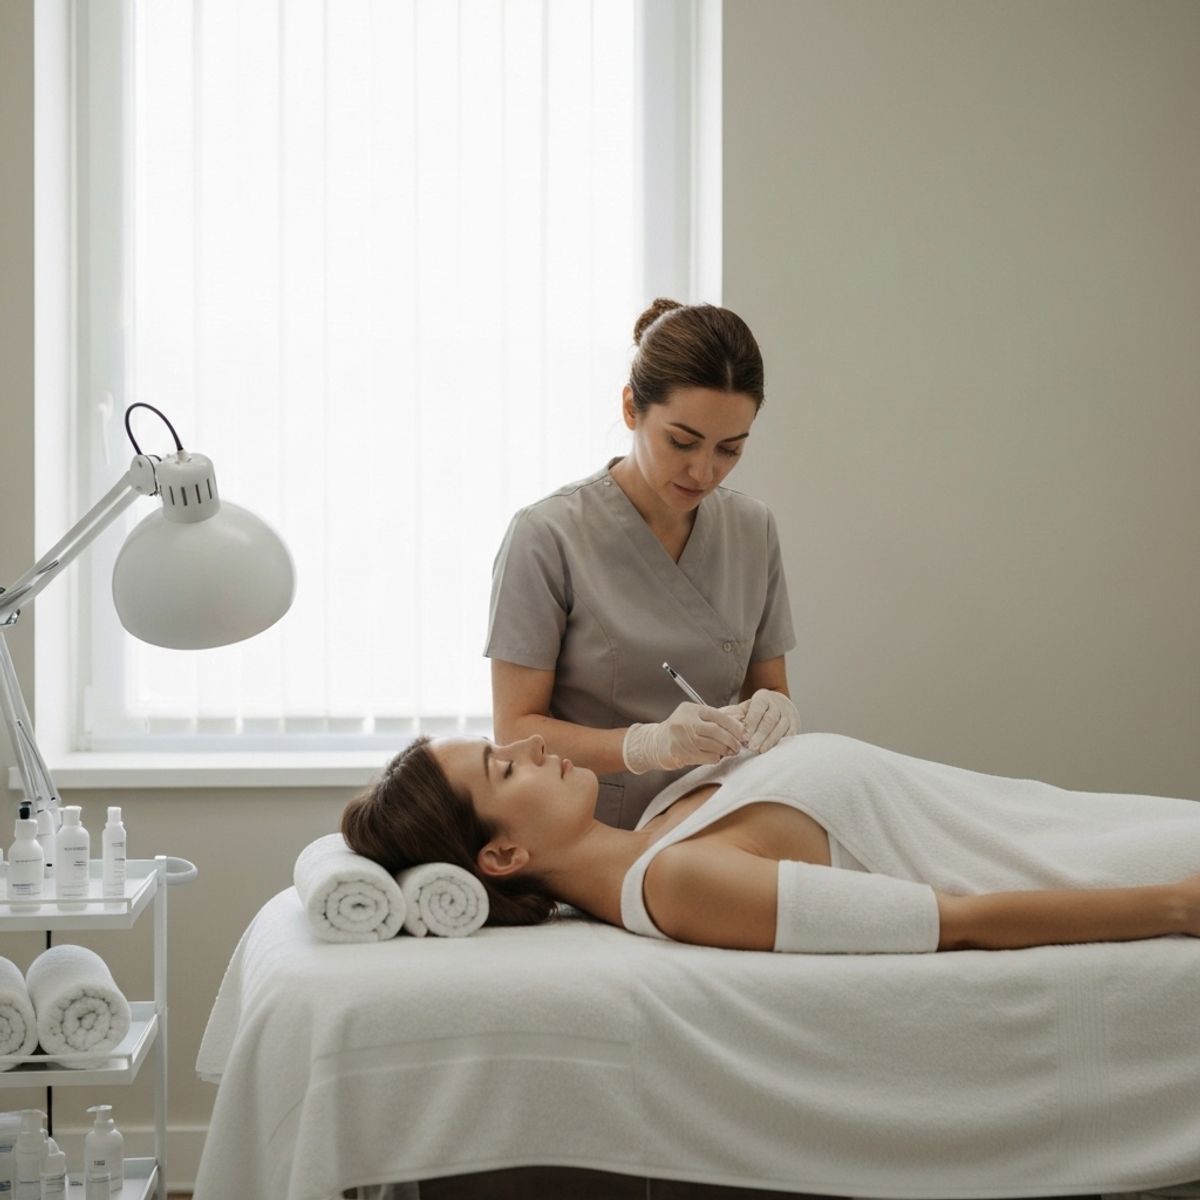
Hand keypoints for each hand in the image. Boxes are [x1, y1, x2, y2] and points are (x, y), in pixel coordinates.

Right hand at [622, 702, 746, 774]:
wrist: (657, 743)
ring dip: (726, 750)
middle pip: (716, 731)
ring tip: (730, 751)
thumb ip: (715, 715)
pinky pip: (707, 757)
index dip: (733, 725)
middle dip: (731, 739)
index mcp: (691, 709)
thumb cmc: (680, 728)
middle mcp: (686, 722)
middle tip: (738, 745)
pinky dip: (716, 757)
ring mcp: (683, 739)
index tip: (742, 732)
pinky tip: (717, 756)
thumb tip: (741, 716)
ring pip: (713, 745)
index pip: (718, 715)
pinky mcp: (683, 754)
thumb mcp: (694, 716)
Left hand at [737, 689, 800, 753]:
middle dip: (760, 734)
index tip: (744, 736)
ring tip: (761, 750)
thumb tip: (729, 724)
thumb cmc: (757, 709)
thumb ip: (738, 714)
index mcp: (763, 697)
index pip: (758, 709)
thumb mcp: (746, 707)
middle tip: (751, 746)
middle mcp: (777, 704)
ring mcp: (788, 714)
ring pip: (780, 727)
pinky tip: (773, 750)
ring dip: (770, 740)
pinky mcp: (795, 724)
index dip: (751, 722)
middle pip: (769, 720)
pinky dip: (781, 742)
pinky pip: (790, 734)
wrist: (779, 704)